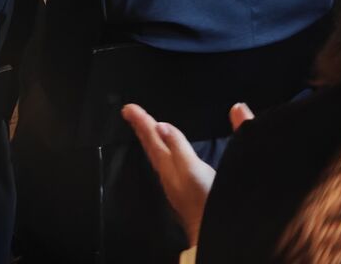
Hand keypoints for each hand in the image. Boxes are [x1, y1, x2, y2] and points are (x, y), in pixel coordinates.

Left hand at [122, 102, 253, 245]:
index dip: (143, 122)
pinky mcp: (183, 189)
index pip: (154, 138)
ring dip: (151, 138)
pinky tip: (165, 154)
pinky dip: (163, 151)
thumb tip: (161, 125)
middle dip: (143, 128)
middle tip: (130, 113)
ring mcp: (175, 183)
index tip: (128, 109)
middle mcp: (168, 174)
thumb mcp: (193, 169)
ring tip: (145, 127)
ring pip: (158, 154)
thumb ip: (179, 146)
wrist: (211, 231)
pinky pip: (166, 162)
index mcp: (170, 165)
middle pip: (152, 146)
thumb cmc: (204, 199)